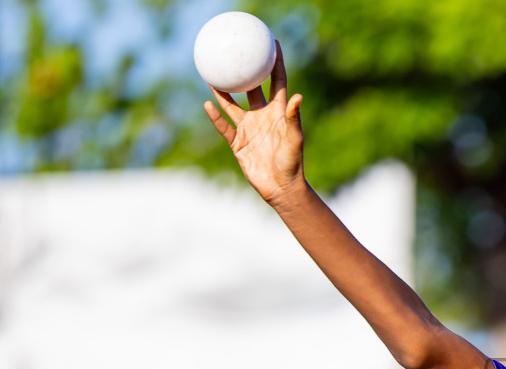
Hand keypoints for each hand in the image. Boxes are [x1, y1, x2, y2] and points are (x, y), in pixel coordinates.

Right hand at [203, 40, 305, 208]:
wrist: (281, 188)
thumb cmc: (292, 163)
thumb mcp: (294, 139)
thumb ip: (293, 118)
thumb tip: (298, 96)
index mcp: (277, 112)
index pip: (277, 82)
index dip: (275, 63)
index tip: (272, 44)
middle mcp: (262, 116)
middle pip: (252, 89)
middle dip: (246, 72)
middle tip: (238, 53)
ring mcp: (249, 129)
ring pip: (232, 105)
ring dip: (223, 92)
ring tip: (212, 75)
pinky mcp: (238, 143)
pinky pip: (224, 127)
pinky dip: (216, 117)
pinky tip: (207, 104)